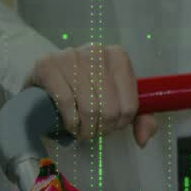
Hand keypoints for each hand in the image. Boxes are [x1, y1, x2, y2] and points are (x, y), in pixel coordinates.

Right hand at [27, 44, 157, 146]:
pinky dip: (70, 121)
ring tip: (81, 129)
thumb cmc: (87, 89)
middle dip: (102, 128)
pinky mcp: (47, 64)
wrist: (48, 78)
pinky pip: (66, 102)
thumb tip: (143, 139)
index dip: (119, 124)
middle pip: (110, 109)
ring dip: (85, 128)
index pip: (129, 106)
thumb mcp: (118, 101)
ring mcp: (71, 55)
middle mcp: (97, 52)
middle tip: (93, 130)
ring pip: (89, 108)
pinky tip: (69, 123)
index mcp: (119, 58)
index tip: (110, 126)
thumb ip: (140, 119)